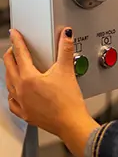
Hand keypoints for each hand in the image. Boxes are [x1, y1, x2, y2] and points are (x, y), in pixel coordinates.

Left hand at [3, 28, 98, 156]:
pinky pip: (12, 101)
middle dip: (11, 55)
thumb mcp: (67, 70)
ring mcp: (21, 103)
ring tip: (14, 67)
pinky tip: (16, 92)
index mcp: (29, 78)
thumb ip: (66, 49)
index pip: (20, 53)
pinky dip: (12, 93)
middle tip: (14, 48)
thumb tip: (66, 35)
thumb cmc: (68, 101)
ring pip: (8, 83)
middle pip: (9, 67)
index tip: (14, 34)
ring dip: (10, 72)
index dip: (17, 41)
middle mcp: (21, 90)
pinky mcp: (25, 113)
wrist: (70, 122)